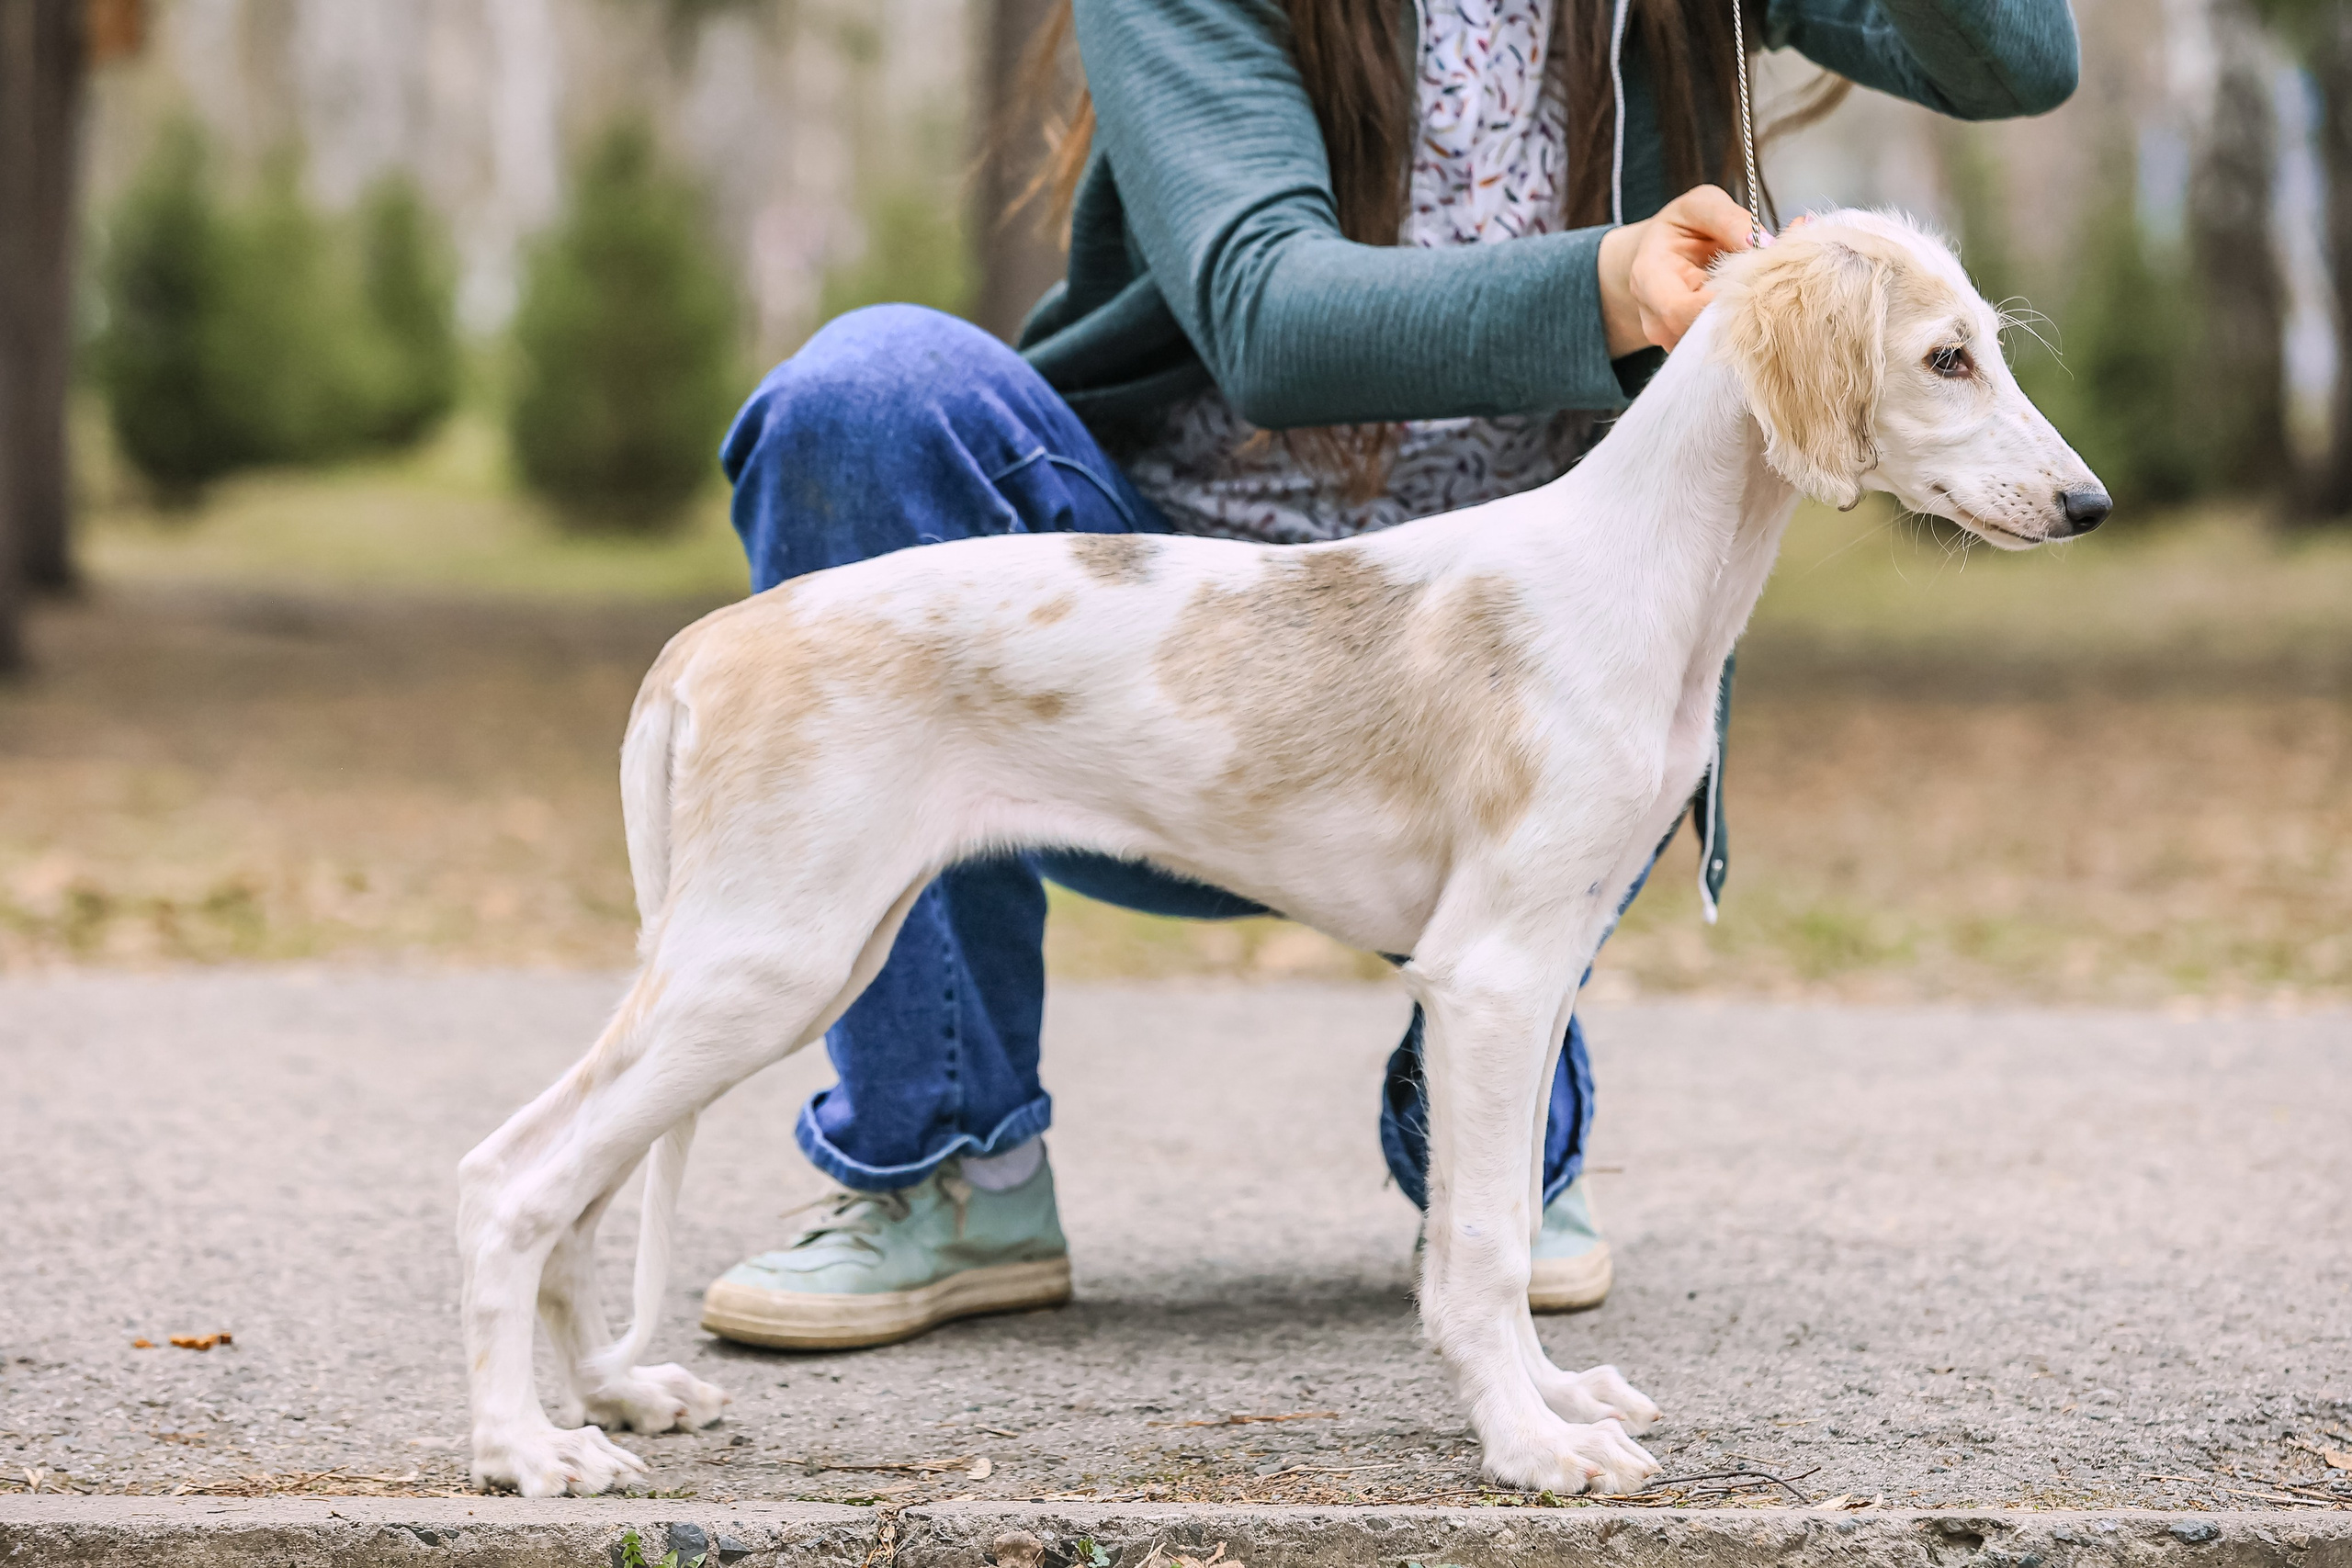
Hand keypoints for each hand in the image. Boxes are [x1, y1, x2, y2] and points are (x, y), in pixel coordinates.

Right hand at [1597, 184, 1757, 355]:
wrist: (1664, 250)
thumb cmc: (1682, 225)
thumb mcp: (1702, 205)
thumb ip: (1729, 219)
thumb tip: (1763, 243)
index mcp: (1649, 279)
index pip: (1681, 310)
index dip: (1721, 303)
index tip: (1755, 281)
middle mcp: (1654, 318)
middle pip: (1699, 334)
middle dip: (1739, 312)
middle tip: (1771, 285)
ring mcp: (1670, 338)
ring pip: (1713, 344)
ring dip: (1744, 320)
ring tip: (1762, 289)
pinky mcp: (1691, 348)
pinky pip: (1719, 345)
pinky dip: (1742, 326)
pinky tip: (1752, 302)